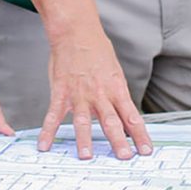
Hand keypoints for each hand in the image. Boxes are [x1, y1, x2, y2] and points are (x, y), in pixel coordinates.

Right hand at [38, 24, 150, 160]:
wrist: (76, 32)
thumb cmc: (96, 50)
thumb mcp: (114, 72)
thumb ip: (117, 95)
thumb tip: (124, 115)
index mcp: (116, 89)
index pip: (131, 116)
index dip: (140, 135)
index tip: (146, 150)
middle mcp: (99, 94)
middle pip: (111, 121)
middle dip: (118, 141)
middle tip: (124, 157)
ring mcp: (79, 94)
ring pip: (83, 121)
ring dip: (84, 139)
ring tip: (86, 156)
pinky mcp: (61, 92)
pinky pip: (54, 115)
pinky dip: (48, 131)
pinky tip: (45, 145)